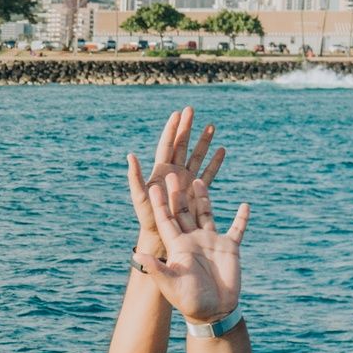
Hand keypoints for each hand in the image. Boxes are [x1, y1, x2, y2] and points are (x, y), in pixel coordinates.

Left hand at [127, 107, 223, 261]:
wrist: (164, 242)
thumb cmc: (150, 223)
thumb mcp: (141, 200)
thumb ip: (135, 179)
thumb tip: (130, 156)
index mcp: (160, 174)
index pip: (166, 146)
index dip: (172, 130)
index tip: (178, 113)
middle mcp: (173, 176)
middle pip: (181, 147)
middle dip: (186, 129)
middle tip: (192, 109)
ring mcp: (186, 184)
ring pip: (196, 158)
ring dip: (203, 142)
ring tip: (211, 125)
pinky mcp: (198, 194)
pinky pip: (208, 175)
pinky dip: (215, 162)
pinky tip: (222, 150)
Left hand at [128, 153, 248, 325]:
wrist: (213, 311)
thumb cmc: (189, 301)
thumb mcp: (171, 285)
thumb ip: (158, 269)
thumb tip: (141, 255)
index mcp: (178, 246)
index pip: (167, 220)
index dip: (160, 204)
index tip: (153, 187)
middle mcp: (193, 239)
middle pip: (184, 211)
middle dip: (178, 194)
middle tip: (171, 173)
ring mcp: (211, 241)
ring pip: (206, 213)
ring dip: (203, 197)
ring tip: (198, 180)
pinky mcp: (229, 247)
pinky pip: (237, 229)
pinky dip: (242, 218)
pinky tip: (245, 205)